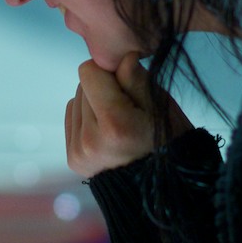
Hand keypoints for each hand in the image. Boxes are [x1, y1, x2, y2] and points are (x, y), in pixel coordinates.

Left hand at [65, 52, 191, 178]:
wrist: (161, 186)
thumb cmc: (168, 139)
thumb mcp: (161, 105)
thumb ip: (135, 77)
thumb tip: (120, 56)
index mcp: (114, 124)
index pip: (89, 72)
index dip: (110, 73)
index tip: (129, 86)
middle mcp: (90, 140)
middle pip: (82, 86)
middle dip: (104, 89)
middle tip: (129, 109)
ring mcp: (79, 152)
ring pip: (76, 101)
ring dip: (95, 104)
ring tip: (119, 123)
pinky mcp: (73, 159)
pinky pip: (73, 119)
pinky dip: (88, 119)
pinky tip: (108, 133)